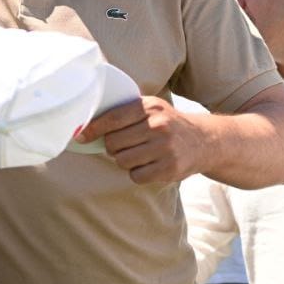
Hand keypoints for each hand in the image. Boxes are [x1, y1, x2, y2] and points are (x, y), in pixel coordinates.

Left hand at [77, 96, 209, 183]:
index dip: (93, 129)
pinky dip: (138, 173)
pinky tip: (149, 164)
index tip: (80, 136)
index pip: (113, 118)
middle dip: (113, 147)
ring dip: (125, 161)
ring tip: (139, 154)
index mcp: (150, 107)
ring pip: (122, 161)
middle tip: (124, 145)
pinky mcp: (168, 169)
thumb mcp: (152, 108)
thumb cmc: (168, 124)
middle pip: (113, 143)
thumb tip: (86, 127)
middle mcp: (158, 126)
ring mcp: (165, 148)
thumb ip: (125, 113)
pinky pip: (136, 176)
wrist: (204, 141)